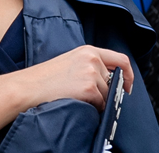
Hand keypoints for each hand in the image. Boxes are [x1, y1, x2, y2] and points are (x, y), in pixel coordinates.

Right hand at [14, 45, 133, 111]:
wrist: (29, 87)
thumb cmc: (45, 77)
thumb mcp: (71, 62)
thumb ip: (91, 65)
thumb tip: (110, 80)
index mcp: (88, 50)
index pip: (121, 60)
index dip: (129, 75)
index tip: (127, 86)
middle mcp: (92, 59)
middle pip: (114, 81)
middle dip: (106, 92)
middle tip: (90, 97)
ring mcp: (92, 73)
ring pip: (107, 93)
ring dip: (97, 100)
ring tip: (77, 96)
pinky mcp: (89, 89)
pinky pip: (101, 103)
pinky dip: (93, 107)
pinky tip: (77, 101)